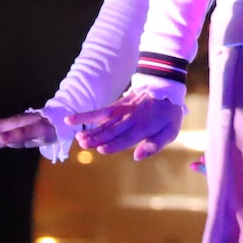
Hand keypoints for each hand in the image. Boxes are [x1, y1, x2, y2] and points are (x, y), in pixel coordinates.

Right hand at [67, 88, 184, 159]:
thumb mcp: (171, 130)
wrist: (165, 85)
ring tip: (78, 137)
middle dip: (98, 137)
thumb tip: (137, 157)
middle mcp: (130, 118)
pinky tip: (72, 120)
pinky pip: (100, 111)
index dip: (114, 144)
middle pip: (112, 129)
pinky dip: (86, 115)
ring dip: (90, 128)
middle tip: (83, 144)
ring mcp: (122, 110)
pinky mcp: (116, 105)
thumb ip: (155, 144)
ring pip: (103, 120)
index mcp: (144, 126)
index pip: (126, 137)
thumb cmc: (168, 113)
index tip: (101, 149)